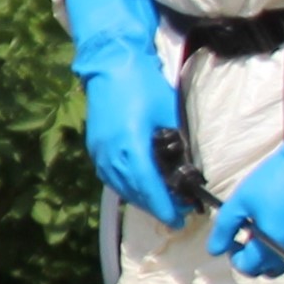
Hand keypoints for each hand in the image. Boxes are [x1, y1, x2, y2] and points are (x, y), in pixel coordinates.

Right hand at [62, 0, 187, 224]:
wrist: (111, 63)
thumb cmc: (145, 84)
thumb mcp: (169, 114)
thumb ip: (176, 144)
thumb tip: (187, 169)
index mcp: (130, 144)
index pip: (148, 186)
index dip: (163, 206)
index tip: (179, 220)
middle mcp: (110, 152)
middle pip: (133, 191)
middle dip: (155, 206)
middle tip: (177, 214)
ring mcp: (99, 150)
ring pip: (119, 185)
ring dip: (140, 198)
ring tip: (160, 202)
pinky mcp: (95, 145)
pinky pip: (110, 175)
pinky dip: (126, 185)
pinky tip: (139, 186)